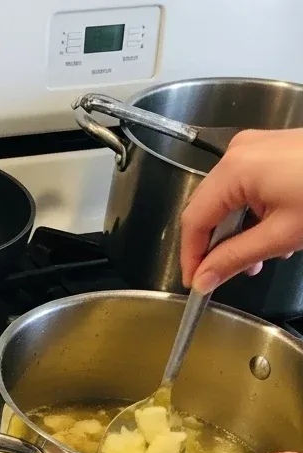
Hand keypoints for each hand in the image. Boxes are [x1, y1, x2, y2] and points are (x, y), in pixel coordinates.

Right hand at [180, 128, 302, 291]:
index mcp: (235, 170)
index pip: (194, 220)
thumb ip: (234, 259)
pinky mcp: (272, 150)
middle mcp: (239, 152)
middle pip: (208, 208)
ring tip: (258, 258)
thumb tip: (203, 280)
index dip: (191, 256)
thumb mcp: (282, 235)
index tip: (196, 284)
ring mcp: (256, 148)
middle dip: (216, 246)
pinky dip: (253, 214)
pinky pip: (247, 187)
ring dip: (236, 233)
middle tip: (226, 276)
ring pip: (227, 200)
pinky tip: (271, 234)